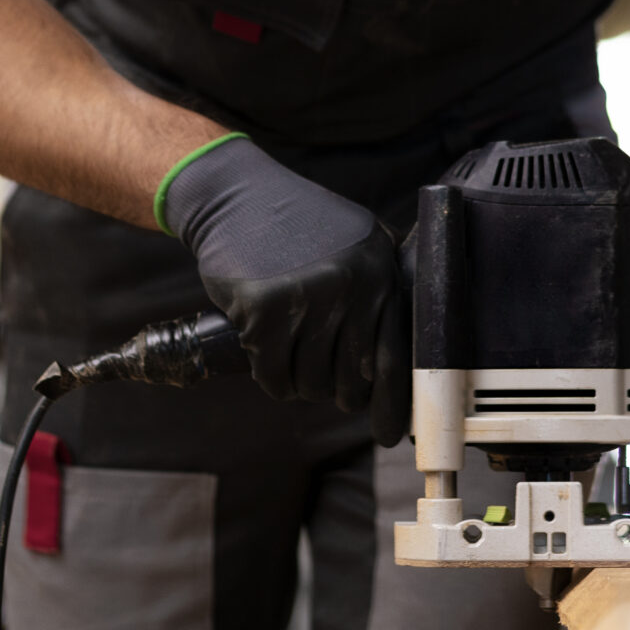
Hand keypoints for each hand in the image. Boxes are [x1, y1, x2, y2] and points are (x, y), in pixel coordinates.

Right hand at [161, 136, 408, 442]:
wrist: (236, 196)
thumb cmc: (297, 226)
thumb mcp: (356, 245)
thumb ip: (378, 291)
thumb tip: (389, 367)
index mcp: (380, 271)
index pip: (394, 356)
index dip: (390, 403)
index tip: (387, 433)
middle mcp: (351, 284)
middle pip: (350, 380)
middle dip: (334, 391)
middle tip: (319, 378)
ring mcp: (308, 296)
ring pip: (309, 383)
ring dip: (298, 381)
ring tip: (288, 351)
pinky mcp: (263, 309)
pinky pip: (272, 375)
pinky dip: (269, 375)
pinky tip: (264, 350)